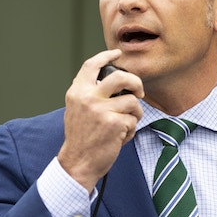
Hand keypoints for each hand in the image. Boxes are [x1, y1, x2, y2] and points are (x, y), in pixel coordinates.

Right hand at [58, 49, 143, 191]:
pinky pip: (133, 120)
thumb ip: (89, 94)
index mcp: (77, 92)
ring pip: (132, 101)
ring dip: (135, 114)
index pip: (91, 65)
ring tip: (125, 124)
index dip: (106, 56)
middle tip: (139, 92)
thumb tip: (114, 82)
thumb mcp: (77, 110)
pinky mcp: (115, 123)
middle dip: (136, 82)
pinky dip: (130, 130)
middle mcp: (88, 98)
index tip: (117, 54)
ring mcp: (102, 110)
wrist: (78, 162)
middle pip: (121, 76)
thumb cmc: (81, 138)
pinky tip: (120, 137)